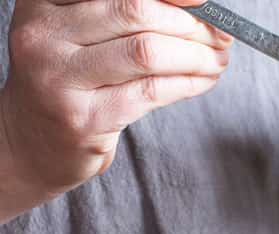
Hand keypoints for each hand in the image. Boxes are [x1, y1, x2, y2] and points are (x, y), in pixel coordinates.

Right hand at [0, 0, 230, 212]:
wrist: (31, 146)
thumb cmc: (66, 87)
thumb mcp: (76, 37)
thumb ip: (118, 19)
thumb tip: (192, 9)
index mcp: (43, 2)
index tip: (203, 1)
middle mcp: (45, 34)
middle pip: (136, 13)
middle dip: (190, 25)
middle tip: (220, 37)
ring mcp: (62, 78)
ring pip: (147, 53)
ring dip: (195, 56)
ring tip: (217, 61)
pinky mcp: (85, 119)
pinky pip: (150, 92)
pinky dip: (186, 84)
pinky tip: (203, 82)